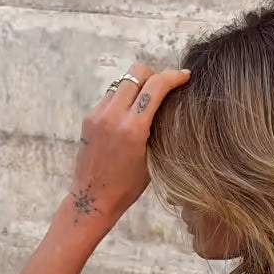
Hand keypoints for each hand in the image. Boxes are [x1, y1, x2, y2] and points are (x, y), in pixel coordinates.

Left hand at [68, 63, 189, 229]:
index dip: (174, 76)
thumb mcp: (151, 159)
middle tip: (163, 89)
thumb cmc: (126, 188)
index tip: (185, 76)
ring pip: (122, 81)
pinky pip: (110, 96)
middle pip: (136, 72)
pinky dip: (122, 98)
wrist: (93, 200)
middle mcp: (113, 116)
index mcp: (133, 129)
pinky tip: (128, 115)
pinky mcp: (89, 118)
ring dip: (137, 86)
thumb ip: (157, 128)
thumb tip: (167, 104)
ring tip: (145, 103)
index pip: (156, 86)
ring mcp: (98, 115)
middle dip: (154, 75)